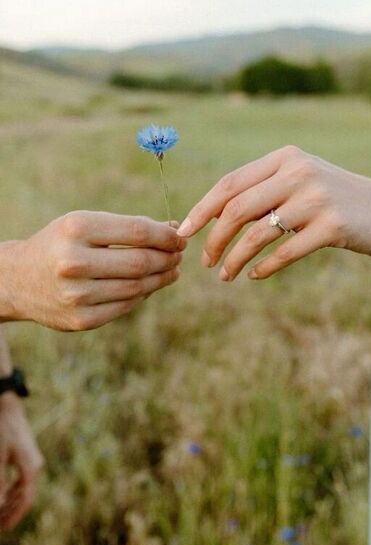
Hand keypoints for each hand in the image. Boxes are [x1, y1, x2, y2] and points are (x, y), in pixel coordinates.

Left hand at [0, 394, 43, 529]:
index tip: (5, 528)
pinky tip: (4, 494)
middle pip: (26, 496)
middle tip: (0, 524)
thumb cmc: (3, 431)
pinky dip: (13, 489)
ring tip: (1, 513)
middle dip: (12, 511)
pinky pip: (23, 479)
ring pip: (24, 488)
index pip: (25, 499)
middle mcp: (35, 466)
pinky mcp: (28, 456)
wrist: (8, 408)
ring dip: (12, 501)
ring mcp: (33, 461)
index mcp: (30, 468)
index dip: (15, 515)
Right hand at [1, 212, 184, 329]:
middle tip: (179, 254)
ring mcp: (76, 294)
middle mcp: (73, 261)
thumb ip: (126, 227)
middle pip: (140, 262)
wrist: (17, 280)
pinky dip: (144, 295)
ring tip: (172, 269)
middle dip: (168, 258)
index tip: (179, 236)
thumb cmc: (59, 244)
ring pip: (137, 287)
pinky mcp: (81, 320)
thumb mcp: (83, 224)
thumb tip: (172, 229)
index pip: (137, 231)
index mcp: (75, 229)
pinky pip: (126, 306)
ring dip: (162, 278)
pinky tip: (150, 286)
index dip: (166, 236)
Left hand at [177, 145, 370, 279]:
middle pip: (237, 209)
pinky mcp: (333, 226)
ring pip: (257, 234)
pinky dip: (264, 268)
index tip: (183, 231)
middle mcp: (297, 173)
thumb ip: (260, 189)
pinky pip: (285, 252)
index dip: (202, 209)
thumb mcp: (297, 180)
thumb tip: (209, 215)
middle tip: (205, 262)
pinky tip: (254, 275)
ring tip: (225, 276)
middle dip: (214, 239)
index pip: (229, 183)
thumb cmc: (331, 198)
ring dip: (234, 259)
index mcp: (283, 158)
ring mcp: (316, 199)